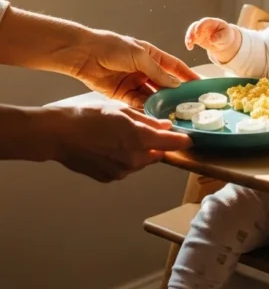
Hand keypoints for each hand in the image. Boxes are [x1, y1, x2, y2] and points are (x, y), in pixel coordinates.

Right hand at [47, 103, 192, 181]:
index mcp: (140, 139)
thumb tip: (165, 125)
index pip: (173, 144)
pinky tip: (108, 146)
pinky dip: (123, 158)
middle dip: (156, 143)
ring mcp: (122, 171)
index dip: (183, 140)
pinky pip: (125, 167)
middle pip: (157, 153)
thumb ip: (147, 120)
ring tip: (119, 135)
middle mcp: (134, 159)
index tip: (188, 138)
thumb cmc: (87, 117)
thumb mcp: (120, 111)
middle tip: (144, 129)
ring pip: (141, 161)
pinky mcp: (110, 178)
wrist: (59, 135)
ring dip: (138, 150)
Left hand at [70, 31, 198, 108]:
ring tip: (172, 113)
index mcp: (151, 55)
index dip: (187, 75)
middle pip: (164, 84)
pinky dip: (146, 108)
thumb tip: (175, 84)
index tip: (200, 85)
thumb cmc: (112, 47)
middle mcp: (145, 70)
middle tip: (188, 106)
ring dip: (160, 103)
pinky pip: (138, 103)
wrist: (84, 54)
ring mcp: (134, 82)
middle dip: (175, 94)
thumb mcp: (139, 56)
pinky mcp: (122, 94)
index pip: (174, 67)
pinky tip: (154, 115)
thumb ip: (158, 72)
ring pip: (152, 96)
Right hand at [185, 17, 240, 61]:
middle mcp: (204, 25)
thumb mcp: (225, 36)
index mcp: (212, 22)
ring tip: (189, 44)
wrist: (223, 42)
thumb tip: (211, 40)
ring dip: (188, 37)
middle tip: (191, 39)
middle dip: (192, 31)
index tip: (197, 33)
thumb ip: (219, 37)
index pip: (205, 21)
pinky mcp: (197, 38)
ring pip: (191, 31)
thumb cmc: (225, 36)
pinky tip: (190, 48)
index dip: (200, 26)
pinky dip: (189, 43)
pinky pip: (191, 39)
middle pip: (195, 25)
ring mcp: (200, 31)